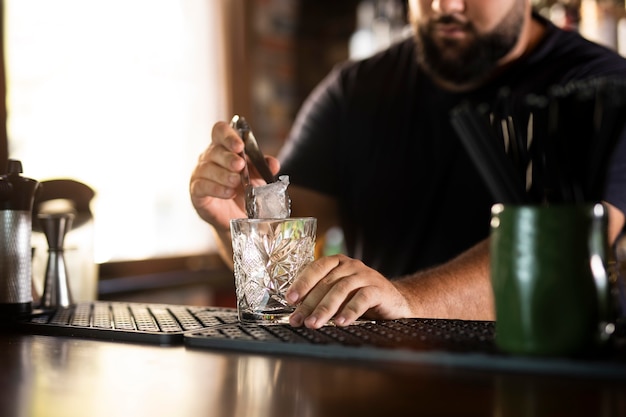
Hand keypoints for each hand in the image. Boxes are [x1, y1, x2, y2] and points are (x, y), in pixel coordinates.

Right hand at [189, 121, 279, 231]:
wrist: (237, 215)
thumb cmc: (245, 190)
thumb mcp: (259, 177)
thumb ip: (265, 168)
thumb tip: (273, 164)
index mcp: (224, 147)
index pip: (220, 131)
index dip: (228, 136)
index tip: (240, 146)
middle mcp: (209, 157)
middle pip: (215, 150)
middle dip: (228, 158)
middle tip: (240, 166)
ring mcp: (200, 173)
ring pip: (208, 168)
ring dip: (223, 175)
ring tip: (236, 182)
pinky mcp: (196, 191)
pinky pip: (202, 186)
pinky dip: (216, 189)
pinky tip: (228, 193)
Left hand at [286, 254, 412, 328]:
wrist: (395, 302)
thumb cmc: (361, 299)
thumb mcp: (339, 295)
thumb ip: (321, 297)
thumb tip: (297, 313)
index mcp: (338, 263)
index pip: (316, 268)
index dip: (302, 283)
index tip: (290, 299)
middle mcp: (351, 265)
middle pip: (326, 282)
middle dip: (309, 303)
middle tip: (298, 320)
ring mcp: (366, 276)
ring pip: (341, 289)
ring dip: (325, 308)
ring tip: (314, 323)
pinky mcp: (379, 289)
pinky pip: (362, 298)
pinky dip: (350, 311)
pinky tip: (340, 322)